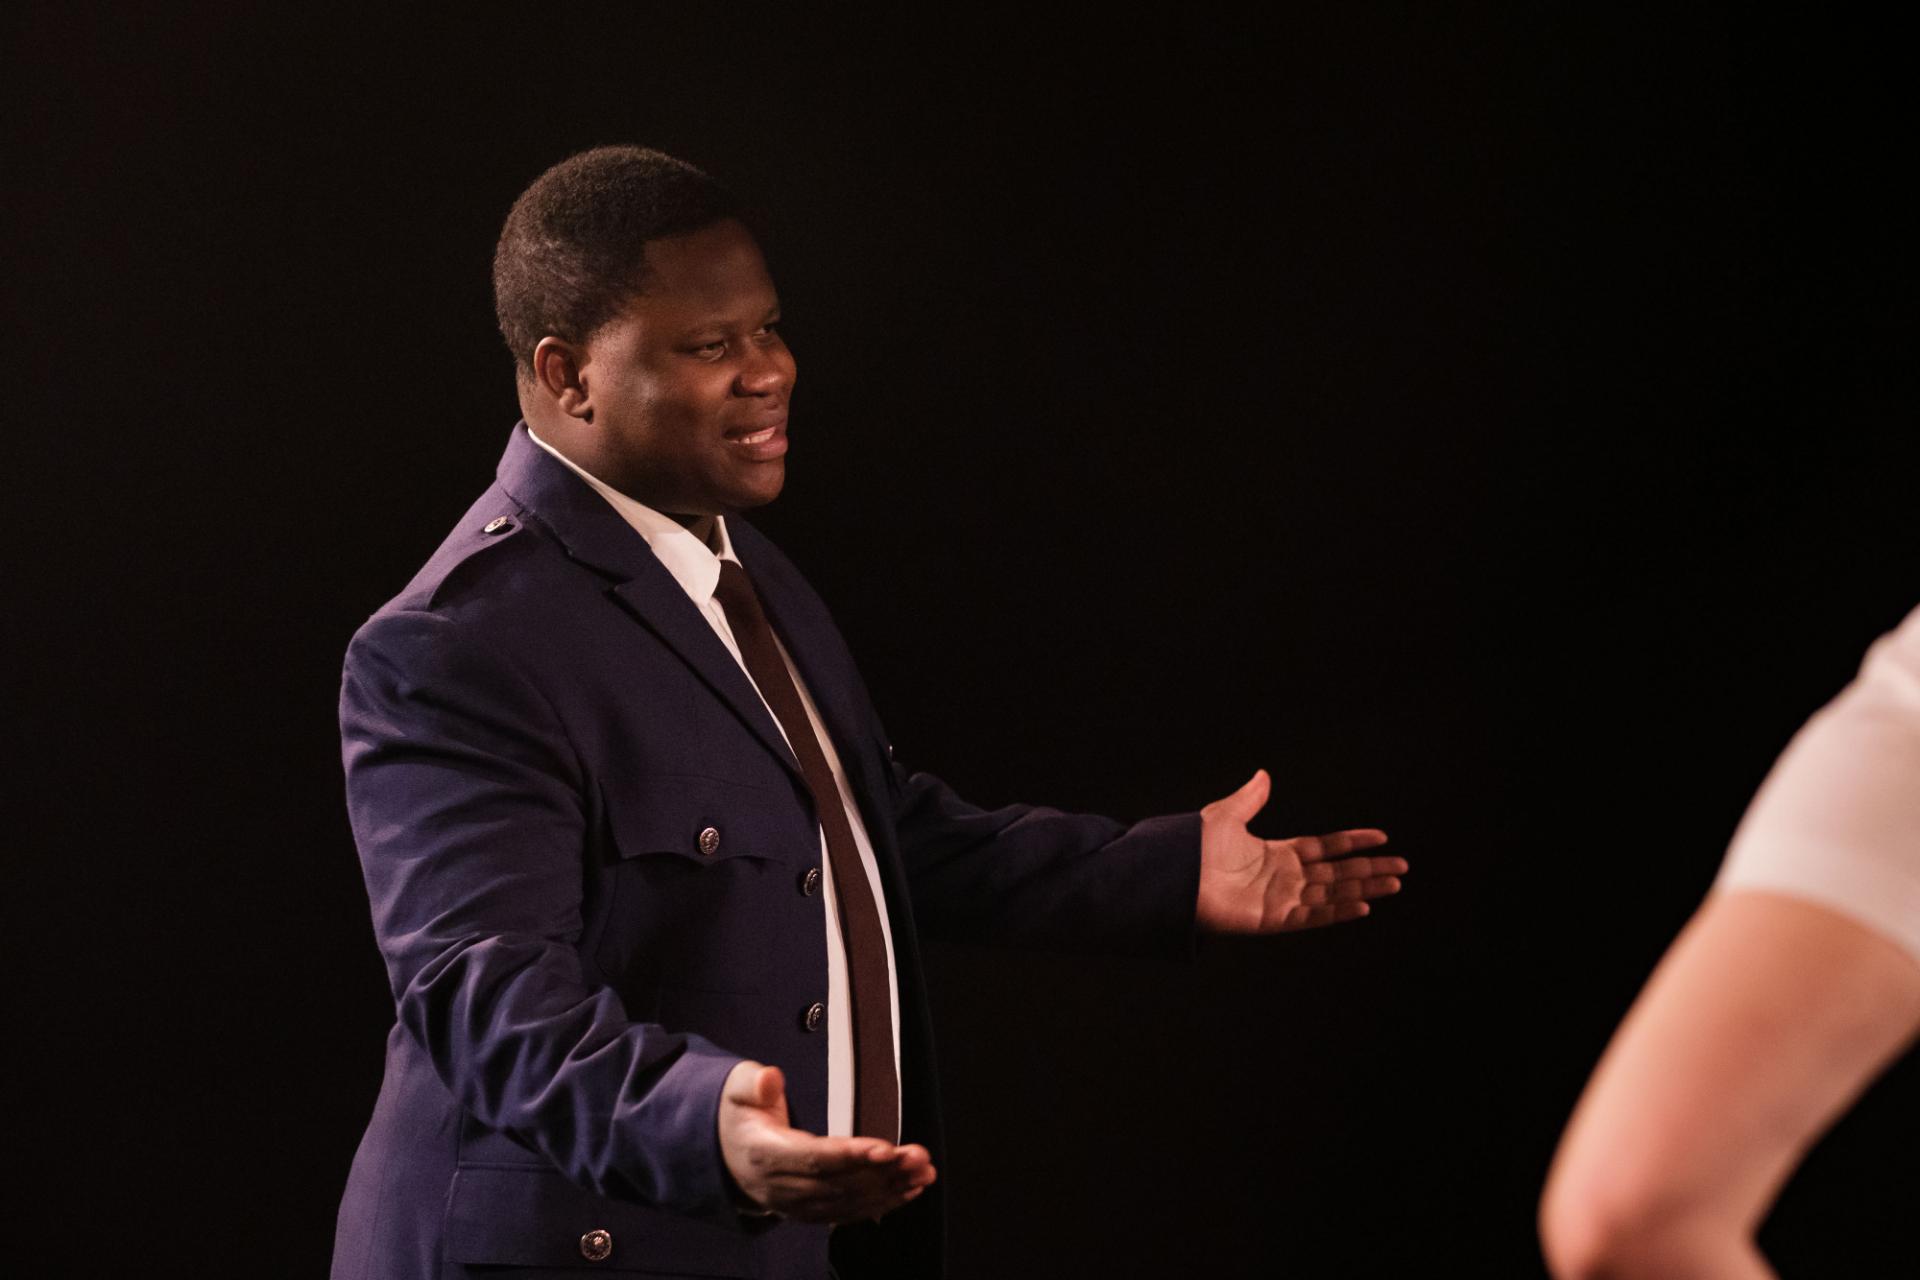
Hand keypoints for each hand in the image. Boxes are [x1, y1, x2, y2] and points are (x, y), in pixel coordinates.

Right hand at [717, 1061, 936, 1222]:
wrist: (725, 1155)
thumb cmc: (739, 1116)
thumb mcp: (736, 1089)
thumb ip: (753, 1083)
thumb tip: (769, 1079)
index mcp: (763, 1154)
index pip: (812, 1158)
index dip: (850, 1156)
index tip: (885, 1148)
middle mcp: (780, 1187)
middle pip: (838, 1183)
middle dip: (882, 1171)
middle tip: (918, 1156)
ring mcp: (796, 1204)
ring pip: (848, 1201)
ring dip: (890, 1188)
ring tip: (923, 1172)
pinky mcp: (810, 1211)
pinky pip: (849, 1212)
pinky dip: (882, 1203)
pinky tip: (909, 1190)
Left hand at [1195, 769, 1404, 931]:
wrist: (1172, 876)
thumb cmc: (1193, 849)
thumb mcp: (1226, 816)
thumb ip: (1250, 798)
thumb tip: (1264, 774)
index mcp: (1278, 854)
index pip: (1325, 847)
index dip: (1353, 842)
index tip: (1382, 837)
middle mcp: (1285, 878)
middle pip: (1337, 872)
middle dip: (1370, 869)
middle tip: (1403, 867)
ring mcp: (1281, 899)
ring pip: (1332, 894)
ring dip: (1364, 889)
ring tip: (1394, 884)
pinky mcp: (1272, 919)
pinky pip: (1312, 915)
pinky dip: (1337, 911)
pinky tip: (1363, 905)